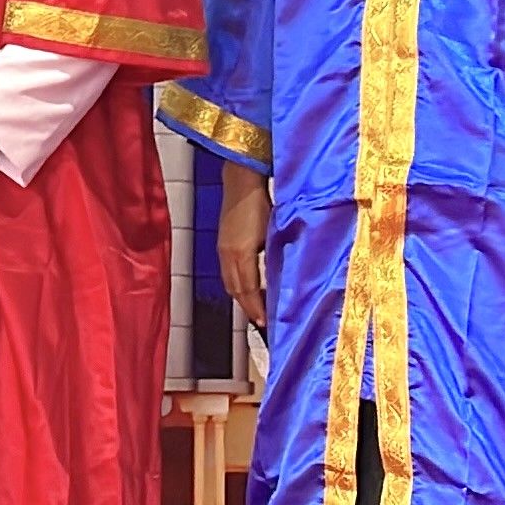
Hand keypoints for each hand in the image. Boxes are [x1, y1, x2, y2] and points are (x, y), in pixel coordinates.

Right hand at [217, 170, 269, 328]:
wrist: (241, 182)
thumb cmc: (262, 203)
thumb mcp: (273, 232)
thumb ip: (274, 256)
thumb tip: (282, 278)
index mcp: (241, 253)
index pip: (248, 289)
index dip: (256, 307)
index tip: (265, 322)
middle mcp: (228, 254)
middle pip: (235, 290)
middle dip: (248, 307)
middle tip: (262, 321)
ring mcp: (223, 249)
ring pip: (229, 283)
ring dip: (241, 298)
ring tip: (255, 308)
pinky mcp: (222, 244)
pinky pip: (227, 273)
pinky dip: (237, 285)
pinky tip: (247, 287)